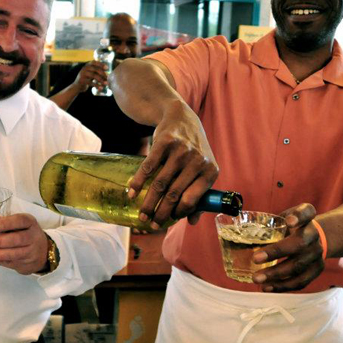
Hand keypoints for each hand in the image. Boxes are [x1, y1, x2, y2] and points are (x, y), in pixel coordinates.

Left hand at [0, 213, 49, 274]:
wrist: (42, 252)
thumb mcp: (16, 223)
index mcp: (30, 222)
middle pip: (16, 239)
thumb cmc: (23, 232)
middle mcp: (33, 237)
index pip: (21, 221)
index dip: (8, 223)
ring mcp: (30, 252)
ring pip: (12, 254)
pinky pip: (8, 263)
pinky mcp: (24, 264)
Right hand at [73, 61, 108, 92]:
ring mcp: (83, 74)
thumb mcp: (91, 74)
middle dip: (103, 74)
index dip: (101, 64)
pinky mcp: (82, 80)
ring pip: (94, 75)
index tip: (107, 68)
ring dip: (101, 80)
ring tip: (106, 84)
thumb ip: (97, 72)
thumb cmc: (86, 79)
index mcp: (87, 65)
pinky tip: (101, 88)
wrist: (77, 86)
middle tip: (108, 78)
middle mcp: (84, 68)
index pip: (94, 62)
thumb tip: (108, 74)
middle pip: (96, 69)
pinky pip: (91, 82)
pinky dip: (97, 85)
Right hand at [128, 101, 218, 228]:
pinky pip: (148, 167)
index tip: (168, 221)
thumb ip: (200, 195)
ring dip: (148, 202)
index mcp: (210, 171)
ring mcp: (181, 151)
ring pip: (160, 184)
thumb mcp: (203, 169)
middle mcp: (197, 161)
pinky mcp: (165, 142)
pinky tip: (132, 193)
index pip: (192, 199)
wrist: (182, 118)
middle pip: (174, 194)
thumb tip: (192, 222)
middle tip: (151, 223)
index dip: (178, 213)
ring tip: (142, 214)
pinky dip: (138, 182)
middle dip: (161, 213)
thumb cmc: (193, 151)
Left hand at [252, 203, 324, 291]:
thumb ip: (271, 222)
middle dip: (276, 252)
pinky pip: (301, 281)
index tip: (289, 221)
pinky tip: (267, 287)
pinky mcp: (316, 270)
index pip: (307, 212)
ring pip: (298, 267)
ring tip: (256, 279)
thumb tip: (241, 233)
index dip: (299, 216)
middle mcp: (314, 236)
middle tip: (255, 258)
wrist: (315, 239)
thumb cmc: (292, 227)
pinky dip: (283, 286)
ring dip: (276, 274)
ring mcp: (317, 254)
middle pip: (299, 244)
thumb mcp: (285, 217)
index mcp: (306, 218)